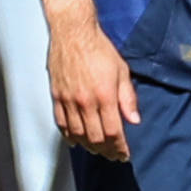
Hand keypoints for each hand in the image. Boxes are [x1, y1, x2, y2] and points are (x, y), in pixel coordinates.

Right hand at [48, 15, 139, 159]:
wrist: (73, 34)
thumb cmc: (99, 49)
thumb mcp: (122, 72)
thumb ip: (128, 98)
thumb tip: (134, 120)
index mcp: (104, 96)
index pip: (113, 132)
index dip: (120, 147)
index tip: (124, 153)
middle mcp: (85, 102)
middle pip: (95, 138)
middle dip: (106, 151)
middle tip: (113, 156)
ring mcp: (68, 100)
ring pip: (77, 134)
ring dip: (89, 146)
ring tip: (98, 151)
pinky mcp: (56, 96)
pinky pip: (61, 123)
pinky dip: (69, 136)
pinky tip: (76, 141)